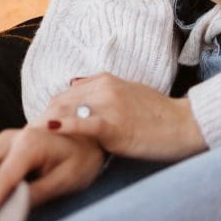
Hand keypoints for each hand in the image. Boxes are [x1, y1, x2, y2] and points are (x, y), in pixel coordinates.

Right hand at [0, 127, 103, 208]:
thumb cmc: (83, 159)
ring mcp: (7, 138)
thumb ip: (33, 195)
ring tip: (4, 211)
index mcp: (29, 144)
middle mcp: (13, 137)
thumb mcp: (64, 181)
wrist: (93, 137)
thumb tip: (5, 210)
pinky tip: (4, 197)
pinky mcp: (5, 144)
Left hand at [39, 75, 206, 161]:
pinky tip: (51, 130)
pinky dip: (64, 126)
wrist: (182, 124)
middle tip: (38, 137)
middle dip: (45, 118)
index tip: (45, 126)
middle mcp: (105, 88)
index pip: (65, 93)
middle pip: (61, 101)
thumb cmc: (156, 113)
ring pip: (66, 111)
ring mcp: (109, 106)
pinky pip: (82, 124)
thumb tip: (73, 83)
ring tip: (39, 140)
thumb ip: (102, 88)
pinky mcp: (113, 126)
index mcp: (107, 79)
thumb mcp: (129, 91)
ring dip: (50, 124)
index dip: (51, 110)